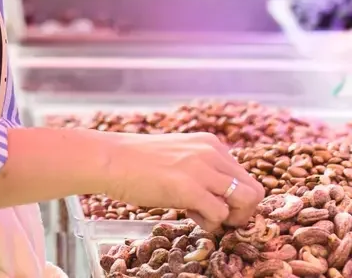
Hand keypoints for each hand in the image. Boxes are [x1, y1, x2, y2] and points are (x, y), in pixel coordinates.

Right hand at [102, 132, 264, 231]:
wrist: (111, 159)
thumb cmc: (140, 162)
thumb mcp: (180, 156)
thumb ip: (203, 168)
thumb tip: (222, 196)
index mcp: (210, 143)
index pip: (245, 177)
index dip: (235, 199)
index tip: (214, 204)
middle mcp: (211, 152)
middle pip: (254, 190)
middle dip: (241, 212)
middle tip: (217, 217)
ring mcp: (202, 169)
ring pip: (246, 201)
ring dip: (230, 218)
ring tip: (204, 217)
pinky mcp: (189, 187)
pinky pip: (221, 214)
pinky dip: (210, 224)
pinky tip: (189, 215)